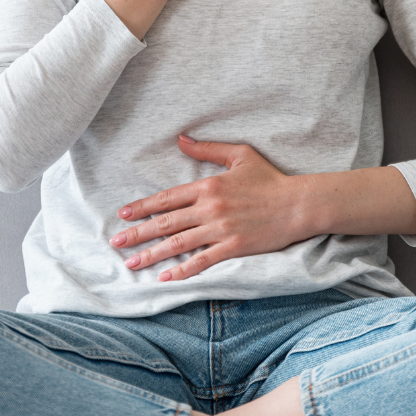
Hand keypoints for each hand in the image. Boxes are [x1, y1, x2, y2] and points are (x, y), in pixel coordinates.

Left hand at [109, 136, 307, 280]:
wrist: (298, 203)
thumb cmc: (270, 178)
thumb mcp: (239, 155)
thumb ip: (208, 149)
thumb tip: (181, 139)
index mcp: (208, 185)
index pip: (167, 197)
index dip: (143, 206)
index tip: (123, 214)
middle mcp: (210, 208)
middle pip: (166, 222)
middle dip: (138, 233)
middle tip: (116, 242)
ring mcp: (220, 229)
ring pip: (178, 243)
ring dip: (152, 254)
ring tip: (131, 262)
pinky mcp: (233, 247)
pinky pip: (202, 261)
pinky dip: (182, 270)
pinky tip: (165, 277)